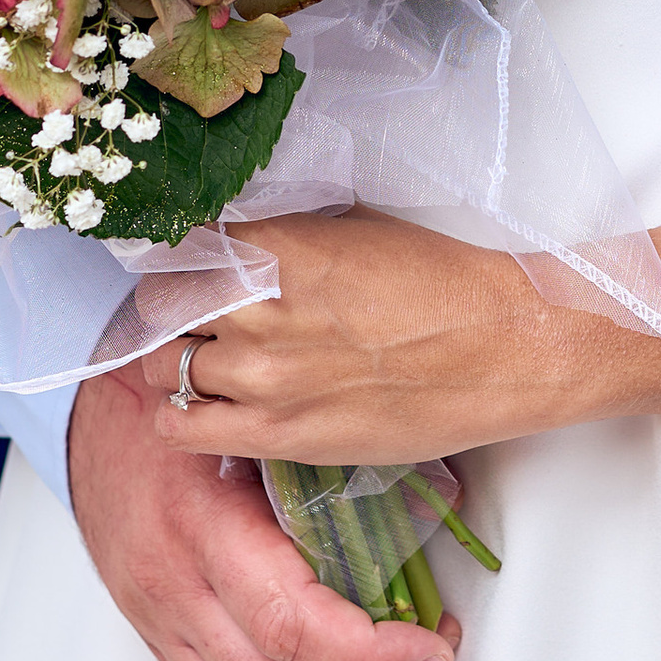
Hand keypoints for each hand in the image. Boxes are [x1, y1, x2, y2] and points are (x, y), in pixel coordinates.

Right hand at [66, 356, 457, 660]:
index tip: (430, 643)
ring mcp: (161, 621)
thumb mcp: (264, 421)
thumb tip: (436, 508)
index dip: (375, 655)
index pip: (294, 628)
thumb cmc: (185, 405)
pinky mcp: (157, 638)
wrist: (99, 412)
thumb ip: (339, 467)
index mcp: (206, 525)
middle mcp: (176, 587)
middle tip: (427, 659)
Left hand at [139, 210, 634, 463]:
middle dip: (173, 311)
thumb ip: (285, 237)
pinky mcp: (276, 432)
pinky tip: (203, 406)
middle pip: (158, 308)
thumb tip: (241, 241)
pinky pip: (179, 428)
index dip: (182, 258)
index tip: (194, 268)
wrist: (502, 347)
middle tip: (199, 317)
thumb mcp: (355, 227)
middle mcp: (254, 308)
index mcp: (274, 246)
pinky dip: (178, 415)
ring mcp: (261, 375)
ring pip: (163, 368)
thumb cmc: (444, 282)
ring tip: (210, 361)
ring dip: (179, 361)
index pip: (177, 246)